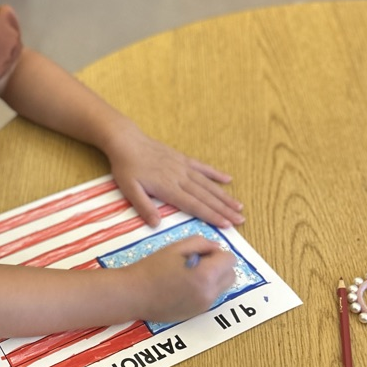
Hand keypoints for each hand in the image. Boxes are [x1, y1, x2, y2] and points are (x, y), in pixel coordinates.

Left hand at [104, 121, 243, 228]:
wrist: (127, 141)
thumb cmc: (126, 167)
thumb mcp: (129, 189)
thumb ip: (144, 206)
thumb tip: (156, 225)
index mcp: (168, 188)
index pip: (194, 205)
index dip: (212, 216)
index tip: (227, 225)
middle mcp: (180, 178)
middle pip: (206, 197)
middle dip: (224, 209)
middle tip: (241, 220)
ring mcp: (183, 167)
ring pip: (208, 184)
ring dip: (224, 196)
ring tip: (239, 206)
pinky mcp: (182, 158)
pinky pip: (202, 167)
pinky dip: (216, 174)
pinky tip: (228, 180)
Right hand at [125, 237, 235, 322]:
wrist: (134, 294)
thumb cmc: (152, 268)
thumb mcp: (176, 247)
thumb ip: (201, 243)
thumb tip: (216, 248)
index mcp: (206, 274)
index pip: (230, 259)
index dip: (217, 253)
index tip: (201, 253)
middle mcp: (209, 293)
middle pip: (231, 275)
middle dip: (219, 266)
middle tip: (198, 262)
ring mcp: (204, 305)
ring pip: (222, 287)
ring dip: (214, 278)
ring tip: (190, 274)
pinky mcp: (197, 313)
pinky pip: (211, 297)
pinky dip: (205, 289)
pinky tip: (184, 285)